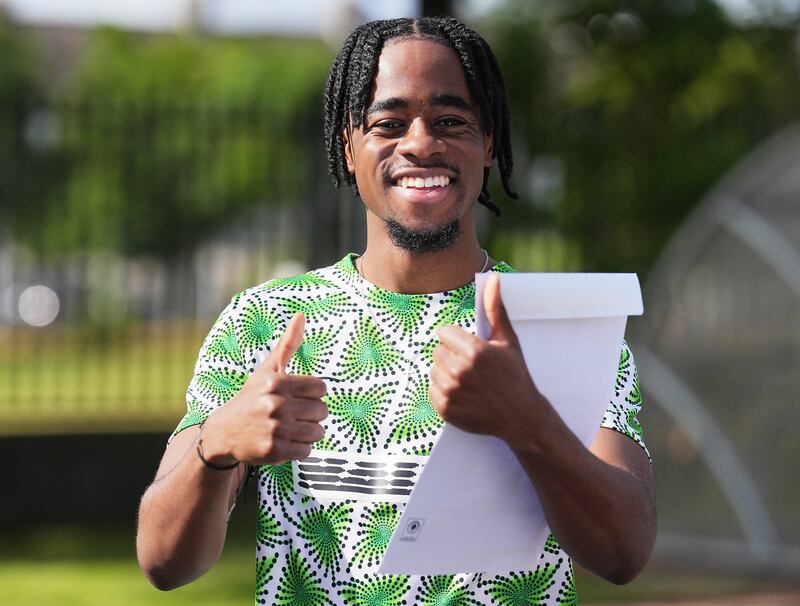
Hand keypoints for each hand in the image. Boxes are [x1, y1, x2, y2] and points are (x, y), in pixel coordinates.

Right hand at [200, 313, 327, 465]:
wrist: (223, 433)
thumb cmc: (251, 398)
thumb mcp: (267, 370)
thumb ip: (288, 344)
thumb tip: (302, 315)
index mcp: (276, 382)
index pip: (320, 388)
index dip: (312, 395)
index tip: (298, 398)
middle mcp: (275, 404)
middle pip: (322, 411)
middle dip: (311, 415)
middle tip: (293, 415)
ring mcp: (275, 428)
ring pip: (317, 432)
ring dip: (308, 433)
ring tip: (290, 429)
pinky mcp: (274, 450)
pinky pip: (307, 450)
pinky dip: (300, 448)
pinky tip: (284, 442)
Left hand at [429, 273, 549, 447]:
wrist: (520, 417)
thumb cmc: (515, 375)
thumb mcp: (507, 340)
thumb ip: (495, 308)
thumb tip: (492, 278)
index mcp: (474, 351)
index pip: (444, 333)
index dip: (458, 339)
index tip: (471, 348)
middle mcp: (460, 371)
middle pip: (438, 351)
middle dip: (452, 355)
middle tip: (472, 367)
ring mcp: (451, 391)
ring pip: (433, 370)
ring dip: (446, 372)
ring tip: (468, 381)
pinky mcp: (445, 409)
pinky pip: (431, 389)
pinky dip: (443, 391)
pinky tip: (463, 394)